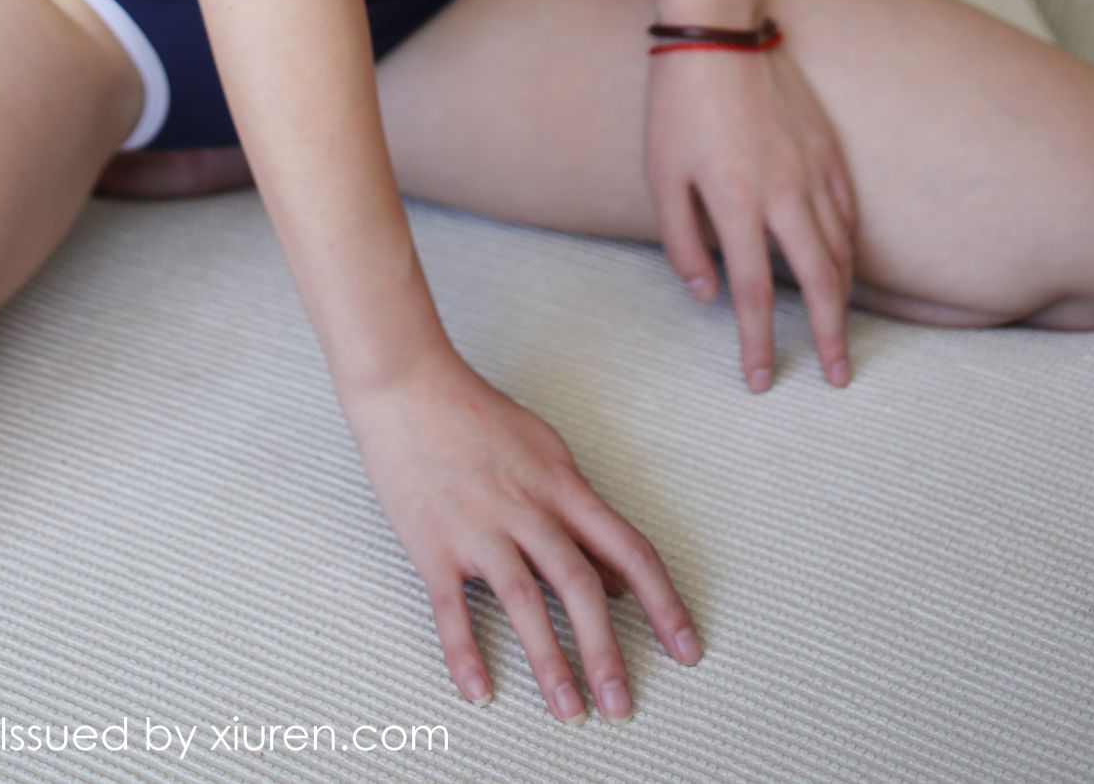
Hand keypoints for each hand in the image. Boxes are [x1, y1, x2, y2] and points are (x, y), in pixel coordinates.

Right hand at [338, 343, 702, 721]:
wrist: (407, 383)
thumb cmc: (477, 415)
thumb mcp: (546, 453)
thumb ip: (581, 515)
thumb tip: (616, 578)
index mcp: (562, 487)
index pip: (629, 550)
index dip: (664, 603)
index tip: (686, 648)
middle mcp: (528, 510)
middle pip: (579, 587)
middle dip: (605, 653)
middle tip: (621, 706)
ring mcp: (479, 527)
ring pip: (524, 602)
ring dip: (549, 662)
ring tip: (568, 710)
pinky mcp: (433, 543)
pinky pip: (452, 607)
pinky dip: (465, 652)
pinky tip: (478, 690)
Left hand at [645, 36, 858, 388]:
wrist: (716, 30)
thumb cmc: (678, 104)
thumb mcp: (661, 175)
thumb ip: (684, 241)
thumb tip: (708, 293)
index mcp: (737, 203)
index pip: (751, 294)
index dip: (757, 343)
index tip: (762, 380)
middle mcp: (784, 193)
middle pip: (819, 283)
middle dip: (829, 336)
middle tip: (837, 375)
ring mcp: (813, 169)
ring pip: (841, 249)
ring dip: (842, 296)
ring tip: (839, 328)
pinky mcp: (827, 147)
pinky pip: (849, 210)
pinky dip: (850, 246)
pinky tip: (844, 263)